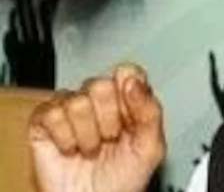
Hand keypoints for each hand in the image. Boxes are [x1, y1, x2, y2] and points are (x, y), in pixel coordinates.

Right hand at [28, 64, 164, 191]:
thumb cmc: (125, 178)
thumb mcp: (151, 147)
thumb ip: (150, 110)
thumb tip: (135, 82)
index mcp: (128, 100)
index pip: (128, 72)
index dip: (129, 93)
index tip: (131, 117)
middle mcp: (100, 100)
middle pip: (100, 84)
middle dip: (108, 119)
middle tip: (111, 138)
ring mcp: (71, 109)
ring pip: (76, 100)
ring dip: (87, 134)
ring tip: (92, 148)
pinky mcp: (45, 121)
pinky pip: (51, 114)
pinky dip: (64, 138)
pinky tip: (72, 149)